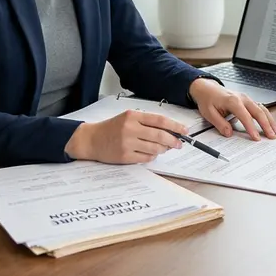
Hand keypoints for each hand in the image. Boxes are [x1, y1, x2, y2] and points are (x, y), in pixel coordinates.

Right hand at [65, 109, 185, 163]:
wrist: (91, 139)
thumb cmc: (111, 128)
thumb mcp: (128, 118)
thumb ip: (146, 122)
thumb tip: (169, 131)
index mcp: (133, 116)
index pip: (160, 120)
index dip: (175, 126)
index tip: (184, 130)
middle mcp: (130, 129)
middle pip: (160, 136)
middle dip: (173, 141)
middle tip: (179, 144)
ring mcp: (127, 143)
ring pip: (155, 149)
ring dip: (163, 150)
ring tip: (164, 148)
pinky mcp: (125, 156)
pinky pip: (146, 158)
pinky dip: (152, 157)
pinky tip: (151, 154)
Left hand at [189, 77, 275, 139]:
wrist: (207, 88)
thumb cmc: (208, 99)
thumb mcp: (209, 113)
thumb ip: (220, 123)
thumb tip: (229, 133)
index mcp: (232, 100)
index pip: (245, 116)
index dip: (251, 128)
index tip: (256, 138)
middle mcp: (242, 98)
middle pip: (258, 112)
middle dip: (267, 125)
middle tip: (272, 137)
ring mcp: (247, 99)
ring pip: (262, 109)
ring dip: (270, 121)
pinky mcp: (248, 101)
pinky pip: (260, 108)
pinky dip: (267, 117)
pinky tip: (272, 124)